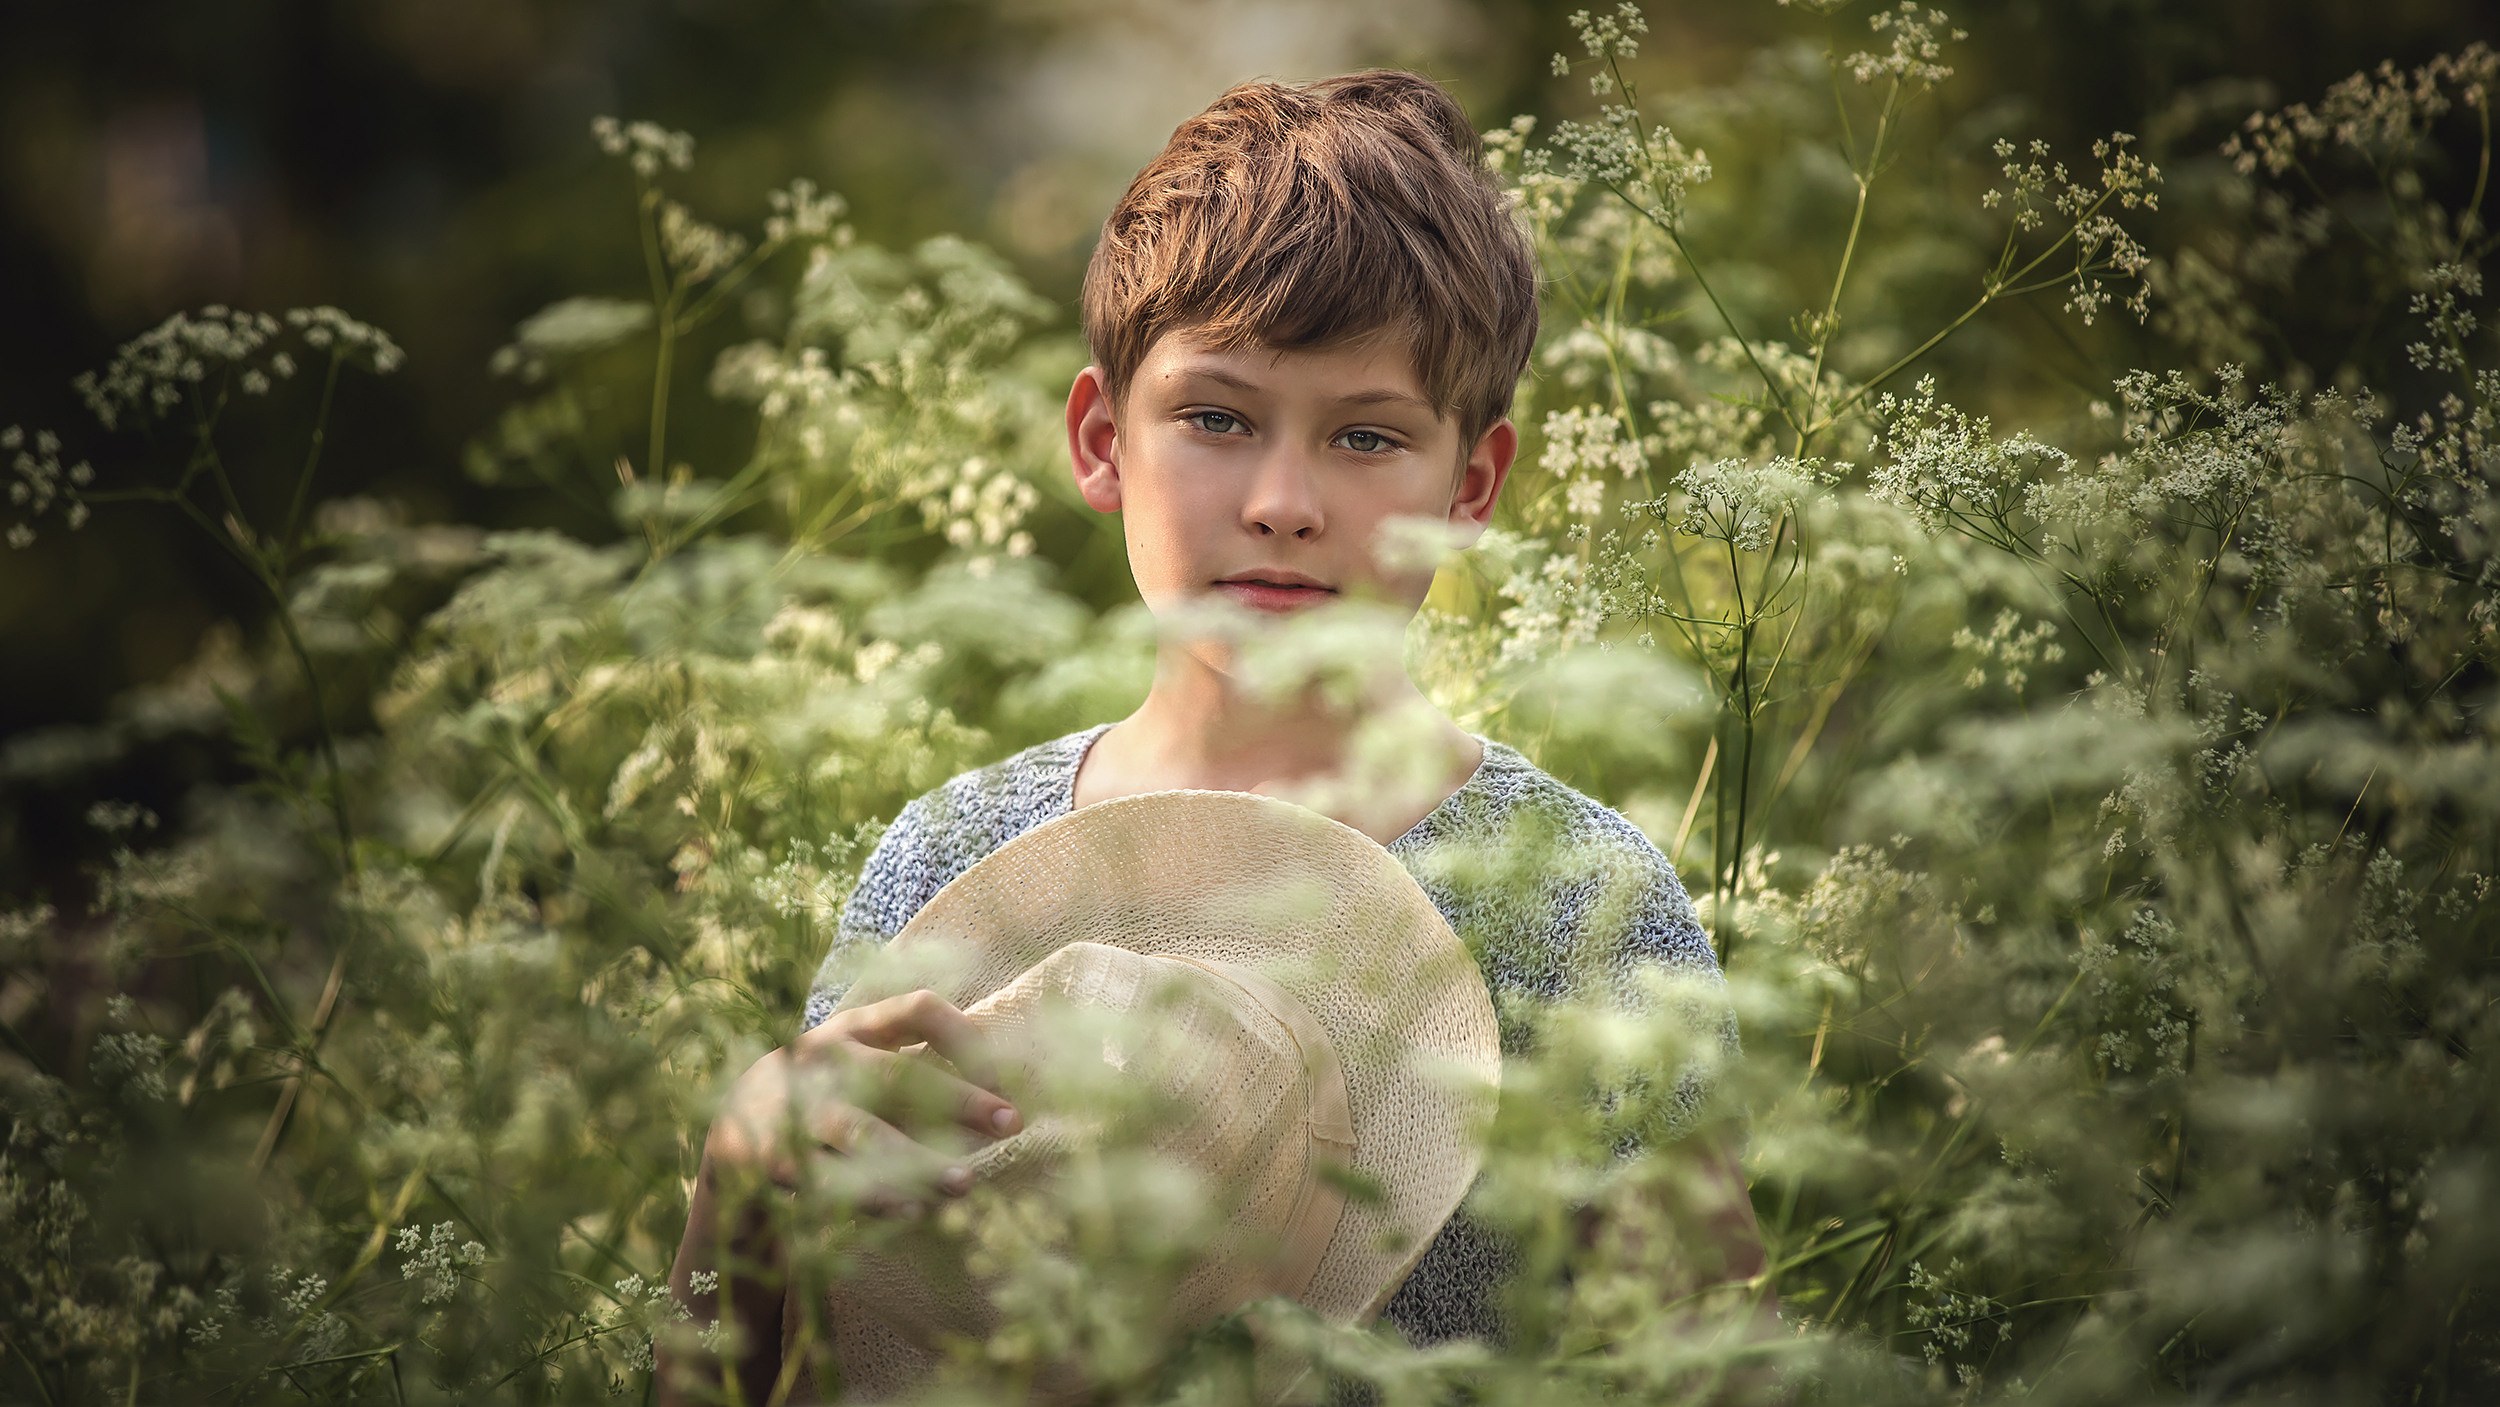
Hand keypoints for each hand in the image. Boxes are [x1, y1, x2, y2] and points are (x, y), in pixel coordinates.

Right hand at [705, 989, 1022, 1210]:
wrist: (731, 1130)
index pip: (918, 1009)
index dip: (966, 1036)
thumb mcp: (863, 1066)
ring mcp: (798, 1108)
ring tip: (964, 1183)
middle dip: (958, 1099)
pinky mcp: (777, 1157)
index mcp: (856, 1027)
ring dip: (918, 1160)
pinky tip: (912, 1210)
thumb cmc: (826, 1095)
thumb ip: (920, 1074)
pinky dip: (874, 1197)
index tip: (1004, 1075)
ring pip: (863, 1133)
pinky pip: (831, 1180)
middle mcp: (825, 1058)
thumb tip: (1003, 1099)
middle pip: (897, 1075)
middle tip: (1010, 1123)